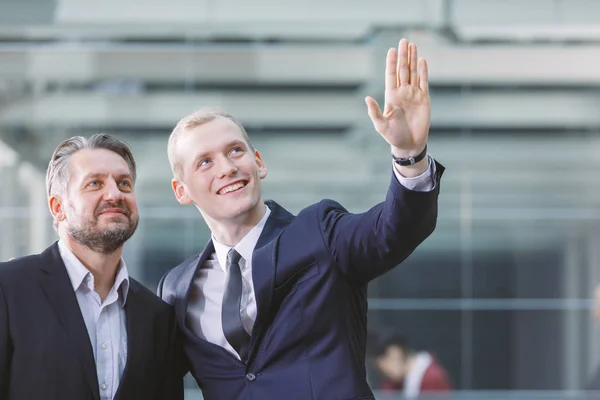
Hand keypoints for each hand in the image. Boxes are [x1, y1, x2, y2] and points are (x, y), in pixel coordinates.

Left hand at [365, 38, 429, 157]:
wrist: (409, 144)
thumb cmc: (393, 135)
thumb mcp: (381, 124)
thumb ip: (374, 111)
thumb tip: (367, 98)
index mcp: (391, 96)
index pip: (391, 75)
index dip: (391, 62)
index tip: (392, 49)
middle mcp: (402, 92)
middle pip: (402, 70)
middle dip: (403, 55)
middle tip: (404, 40)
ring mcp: (413, 94)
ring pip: (413, 72)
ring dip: (412, 59)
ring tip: (413, 45)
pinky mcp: (424, 99)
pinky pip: (423, 82)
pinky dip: (423, 71)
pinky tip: (422, 60)